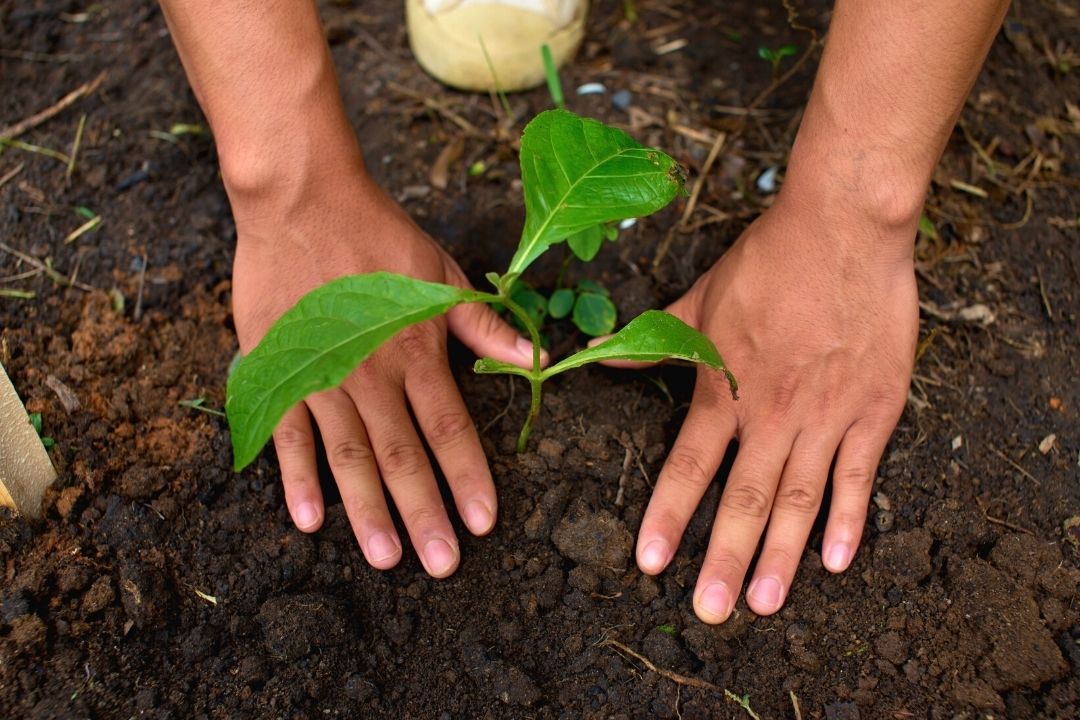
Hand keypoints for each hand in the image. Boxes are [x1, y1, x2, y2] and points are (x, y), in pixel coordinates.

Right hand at [230, 169, 539, 576]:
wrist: (302, 201)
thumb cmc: (378, 234)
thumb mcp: (442, 273)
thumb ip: (482, 324)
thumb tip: (534, 356)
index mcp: (417, 352)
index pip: (450, 429)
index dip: (468, 478)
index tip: (483, 523)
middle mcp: (372, 375)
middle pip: (403, 457)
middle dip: (424, 514)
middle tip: (440, 565)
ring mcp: (321, 376)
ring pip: (349, 456)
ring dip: (368, 511)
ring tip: (387, 558)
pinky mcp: (279, 371)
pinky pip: (288, 433)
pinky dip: (298, 477)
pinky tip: (310, 519)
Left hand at [637, 196, 917, 621]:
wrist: (842, 227)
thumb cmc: (768, 260)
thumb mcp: (699, 297)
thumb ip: (654, 340)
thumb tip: (600, 358)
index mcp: (725, 387)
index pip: (689, 466)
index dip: (669, 516)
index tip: (651, 562)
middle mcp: (772, 413)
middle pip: (744, 498)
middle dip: (723, 558)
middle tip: (709, 611)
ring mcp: (826, 415)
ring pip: (799, 499)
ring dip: (781, 556)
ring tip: (762, 602)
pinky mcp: (873, 410)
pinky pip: (859, 475)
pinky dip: (849, 520)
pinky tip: (837, 561)